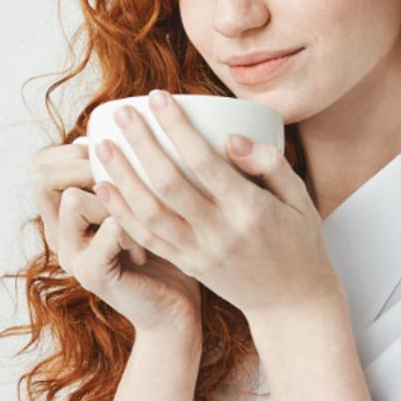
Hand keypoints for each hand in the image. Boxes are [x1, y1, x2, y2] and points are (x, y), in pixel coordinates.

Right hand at [29, 136, 201, 334]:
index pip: (41, 163)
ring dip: (116, 200)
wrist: (176, 310)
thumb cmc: (168, 250)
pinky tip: (145, 250)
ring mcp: (71, 255)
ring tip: (143, 228)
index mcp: (64, 215)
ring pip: (73, 198)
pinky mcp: (91, 275)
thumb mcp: (144, 202)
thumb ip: (124, 171)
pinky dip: (130, 229)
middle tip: (122, 182)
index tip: (111, 156)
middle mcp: (58, 233)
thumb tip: (109, 126)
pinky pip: (106, 230)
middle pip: (42, 174)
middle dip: (85, 166)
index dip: (72, 150)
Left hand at [91, 91, 343, 319]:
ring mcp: (199, 252)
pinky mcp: (187, 265)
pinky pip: (147, 239)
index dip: (177, 127)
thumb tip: (230, 137)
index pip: (204, 161)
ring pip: (149, 213)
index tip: (158, 97)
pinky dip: (122, 213)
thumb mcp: (300, 198)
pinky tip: (104, 188)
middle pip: (169, 183)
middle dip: (141, 144)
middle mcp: (220, 232)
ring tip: (101, 146)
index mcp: (250, 210)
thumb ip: (270, 163)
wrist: (291, 303)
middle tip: (122, 112)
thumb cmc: (299, 243)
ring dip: (121, 177)